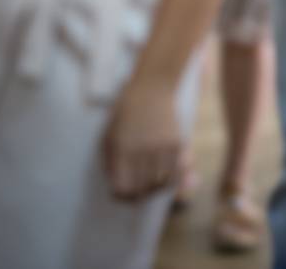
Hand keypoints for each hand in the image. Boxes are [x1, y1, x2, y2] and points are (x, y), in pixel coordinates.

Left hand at [103, 74, 182, 200]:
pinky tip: (165, 177)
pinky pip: (175, 172)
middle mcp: (141, 150)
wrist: (152, 88)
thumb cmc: (124, 116)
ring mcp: (161, 146)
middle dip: (139, 195)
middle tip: (137, 194)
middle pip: (142, 188)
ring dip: (155, 189)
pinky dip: (171, 179)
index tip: (122, 194)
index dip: (121, 196)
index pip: (122, 188)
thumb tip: (119, 194)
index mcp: (120, 149)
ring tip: (151, 186)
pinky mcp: (176, 143)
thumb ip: (112, 167)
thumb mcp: (109, 139)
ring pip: (160, 183)